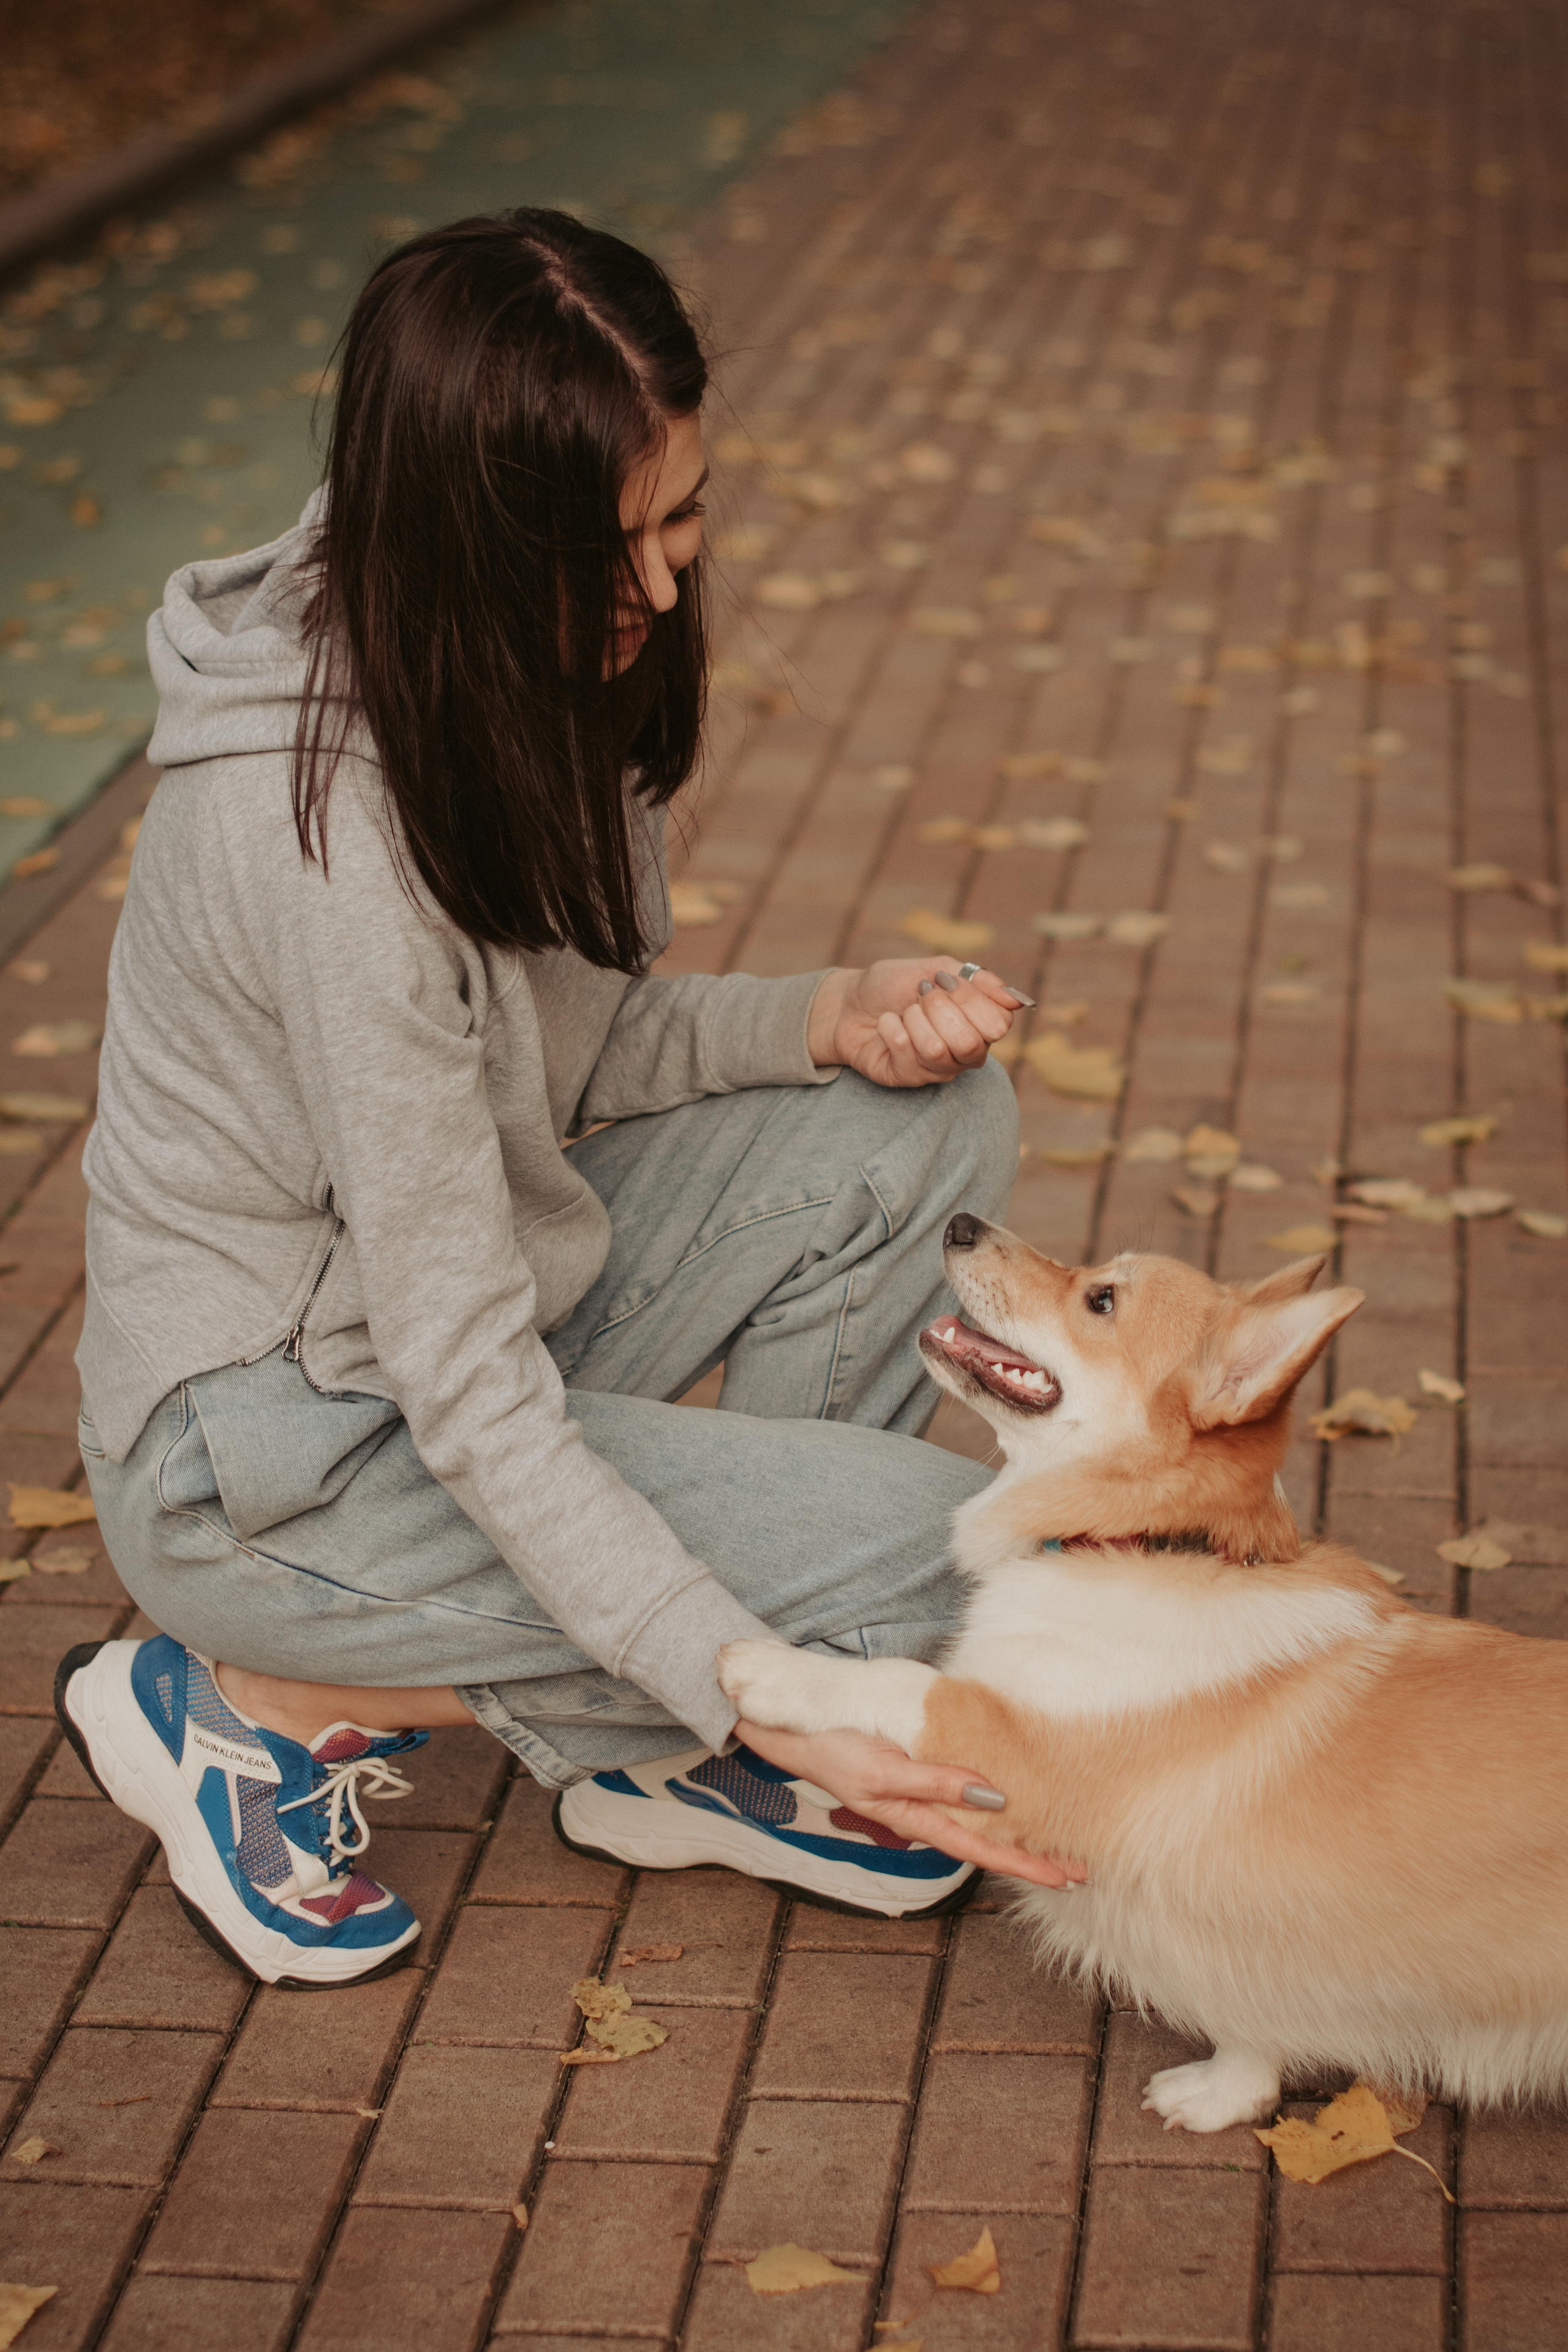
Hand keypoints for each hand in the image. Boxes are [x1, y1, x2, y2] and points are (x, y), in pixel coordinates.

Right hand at [735, 1718, 1086, 1888]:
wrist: (794, 1733)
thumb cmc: (834, 1749)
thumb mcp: (884, 1768)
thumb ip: (936, 1782)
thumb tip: (992, 1794)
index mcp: (918, 1819)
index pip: (983, 1850)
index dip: (1026, 1864)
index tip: (1066, 1876)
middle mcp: (924, 1814)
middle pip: (987, 1843)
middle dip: (1032, 1857)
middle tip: (1080, 1868)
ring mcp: (919, 1798)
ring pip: (977, 1824)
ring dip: (1015, 1833)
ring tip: (1054, 1838)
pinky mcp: (914, 1775)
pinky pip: (959, 1799)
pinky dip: (989, 1805)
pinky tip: (1006, 1800)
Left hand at [807, 960, 1023, 1087]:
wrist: (849, 1001)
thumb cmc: (894, 984)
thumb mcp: (936, 968)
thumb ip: (977, 980)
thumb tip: (1018, 1000)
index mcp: (980, 1024)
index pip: (998, 1024)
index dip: (969, 999)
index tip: (943, 981)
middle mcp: (965, 1052)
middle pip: (970, 1043)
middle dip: (938, 1010)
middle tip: (919, 997)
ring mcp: (938, 1069)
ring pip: (937, 1051)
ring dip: (912, 1020)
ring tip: (902, 1013)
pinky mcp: (909, 1079)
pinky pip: (907, 1057)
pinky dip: (891, 1028)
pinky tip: (886, 1025)